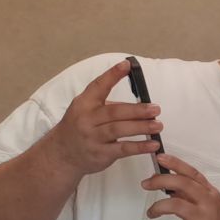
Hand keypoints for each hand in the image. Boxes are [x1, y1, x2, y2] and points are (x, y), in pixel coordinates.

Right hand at [46, 58, 161, 176]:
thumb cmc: (79, 128)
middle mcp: (87, 119)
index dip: (112, 75)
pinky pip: (122, 149)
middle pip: (114, 112)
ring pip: (119, 129)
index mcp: (84, 103)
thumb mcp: (86, 111)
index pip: (99, 86)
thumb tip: (140, 105)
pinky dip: (139, 147)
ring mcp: (93, 137)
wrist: (61, 154)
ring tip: (158, 125)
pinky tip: (153, 145)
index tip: (126, 65)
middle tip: (155, 109)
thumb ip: (107, 106)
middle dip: (137, 110)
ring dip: (141, 127)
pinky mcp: (100, 153)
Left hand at [142, 154, 219, 219]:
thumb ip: (190, 193)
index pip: (192, 173)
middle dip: (160, 181)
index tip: (160, 158)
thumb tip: (166, 183)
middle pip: (182, 184)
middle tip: (146, 184)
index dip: (175, 164)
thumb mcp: (209, 204)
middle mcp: (208, 203)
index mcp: (210, 193)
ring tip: (151, 212)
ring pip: (174, 205)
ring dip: (156, 207)